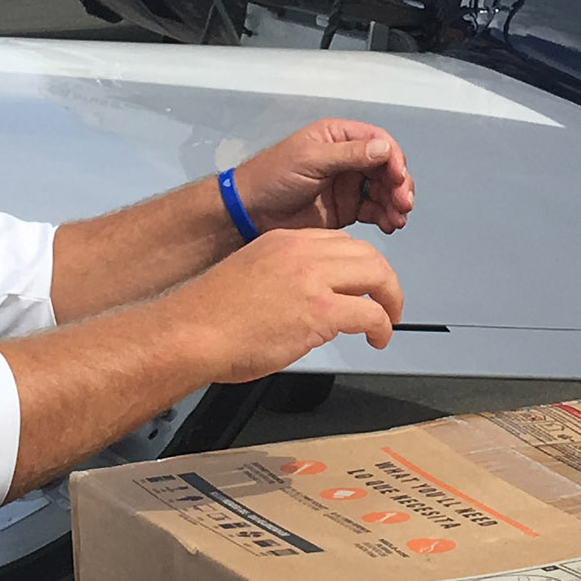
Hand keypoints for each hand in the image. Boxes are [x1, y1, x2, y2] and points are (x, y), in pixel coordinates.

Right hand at [165, 228, 404, 380]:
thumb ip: (283, 279)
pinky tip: (377, 339)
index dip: (358, 266)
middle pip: (366, 254)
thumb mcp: (250, 276)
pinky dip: (382, 327)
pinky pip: (370, 313)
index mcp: (283, 241)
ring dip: (390, 299)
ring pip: (377, 275)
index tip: (363, 284)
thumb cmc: (208, 317)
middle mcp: (301, 253)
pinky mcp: (320, 310)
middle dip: (384, 279)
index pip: (338, 242)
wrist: (190, 333)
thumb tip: (305, 301)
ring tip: (388, 320)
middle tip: (387, 302)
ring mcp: (312, 280)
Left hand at [235, 118, 413, 232]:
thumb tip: (384, 148)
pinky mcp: (347, 208)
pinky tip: (390, 225)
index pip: (378, 141)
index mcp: (338, 137)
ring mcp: (348, 184)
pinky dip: (386, 217)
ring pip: (384, 190)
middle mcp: (347, 158)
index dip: (393, 158)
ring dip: (395, 203)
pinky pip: (375, 210)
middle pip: (386, 167)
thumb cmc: (273, 177)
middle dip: (398, 185)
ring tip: (397, 219)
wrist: (250, 213)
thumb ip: (348, 155)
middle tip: (403, 203)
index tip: (397, 178)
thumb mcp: (310, 160)